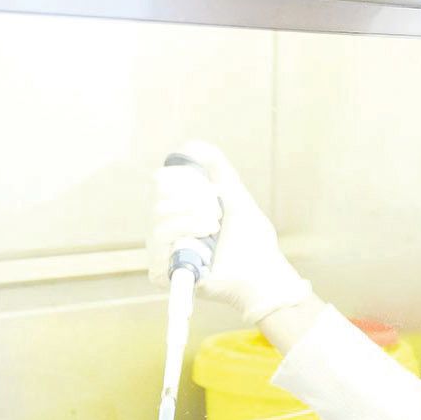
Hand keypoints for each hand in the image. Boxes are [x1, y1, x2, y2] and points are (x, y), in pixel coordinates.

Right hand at [146, 140, 310, 325]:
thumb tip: (193, 145)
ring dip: (189, 217)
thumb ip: (218, 170)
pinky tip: (204, 242)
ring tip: (213, 227)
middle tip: (216, 214)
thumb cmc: (253, 242)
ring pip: (157, 220)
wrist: (263, 274)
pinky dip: (182, 235)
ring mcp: (165, 255)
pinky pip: (157, 245)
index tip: (207, 189)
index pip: (162, 189)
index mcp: (181, 217)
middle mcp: (169, 236)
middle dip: (189, 201)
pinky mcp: (163, 275)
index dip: (180, 182)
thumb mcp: (236, 197)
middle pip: (158, 203)